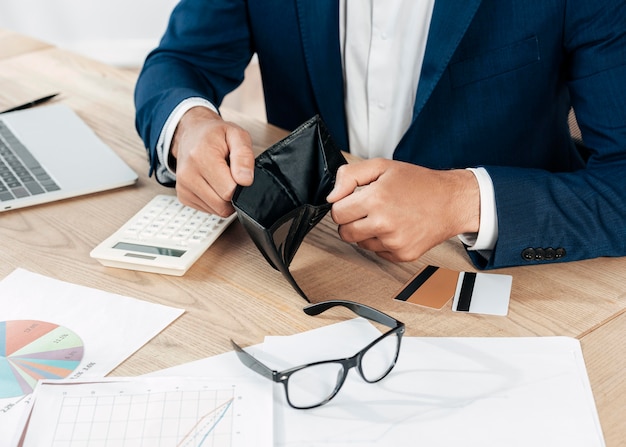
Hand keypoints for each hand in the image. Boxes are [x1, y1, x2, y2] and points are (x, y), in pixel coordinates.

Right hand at [170, 106, 253, 215]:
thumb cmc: (215, 135)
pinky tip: (213, 184)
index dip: (240, 185)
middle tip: (232, 176)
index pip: (228, 190)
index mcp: (201, 156)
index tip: (238, 172)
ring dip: (225, 198)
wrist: (192, 134)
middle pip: (222, 205)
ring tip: (222, 178)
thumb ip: (244, 156)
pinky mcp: (183, 196)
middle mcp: (188, 174)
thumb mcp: (237, 135)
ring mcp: (183, 187)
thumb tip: (246, 181)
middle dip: (233, 194)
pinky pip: (209, 210)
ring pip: (217, 210)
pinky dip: (215, 200)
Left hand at [326, 158, 479, 261]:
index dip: (342, 205)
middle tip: (366, 210)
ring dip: (366, 232)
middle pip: (344, 232)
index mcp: (376, 199)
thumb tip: (332, 196)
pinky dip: (382, 241)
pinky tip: (395, 227)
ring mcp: (393, 242)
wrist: (451, 202)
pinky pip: (377, 252)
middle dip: (350, 220)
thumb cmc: (419, 183)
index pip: (337, 213)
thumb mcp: (382, 166)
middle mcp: (384, 223)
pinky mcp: (402, 254)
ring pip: (360, 243)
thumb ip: (350, 176)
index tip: (353, 201)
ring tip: (385, 217)